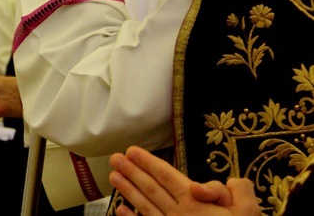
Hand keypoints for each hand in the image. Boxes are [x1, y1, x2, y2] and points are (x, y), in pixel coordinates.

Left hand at [108, 146, 261, 215]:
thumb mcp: (248, 210)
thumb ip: (236, 189)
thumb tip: (211, 183)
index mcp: (195, 202)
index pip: (166, 176)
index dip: (148, 162)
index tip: (131, 151)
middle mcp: (179, 213)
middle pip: (151, 188)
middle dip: (131, 171)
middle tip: (115, 158)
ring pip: (145, 205)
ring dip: (127, 190)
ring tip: (112, 176)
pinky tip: (120, 209)